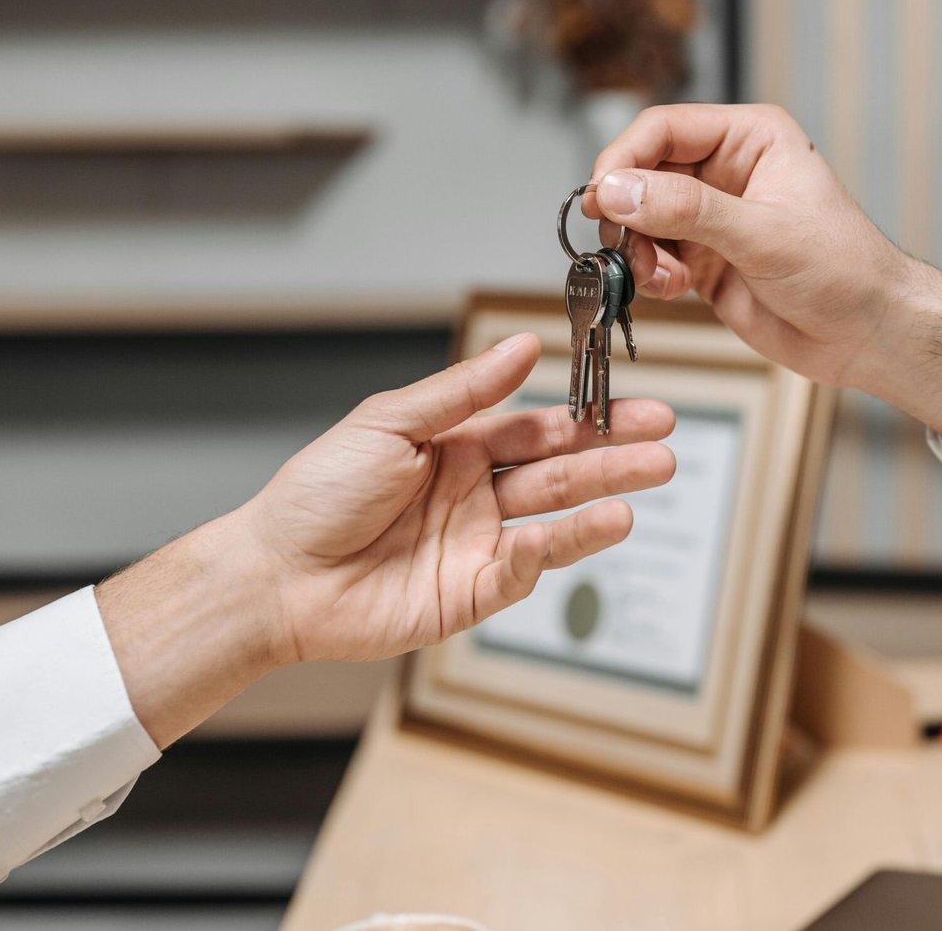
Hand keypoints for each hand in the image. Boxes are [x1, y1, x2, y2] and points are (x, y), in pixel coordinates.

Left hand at [98, 333, 674, 745]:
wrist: (277, 574)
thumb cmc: (317, 493)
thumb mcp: (390, 423)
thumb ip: (463, 392)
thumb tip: (522, 346)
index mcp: (457, 449)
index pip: (538, 430)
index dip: (588, 419)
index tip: (638, 407)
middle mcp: (474, 496)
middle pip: (558, 473)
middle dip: (613, 458)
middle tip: (665, 445)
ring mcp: (475, 546)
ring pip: (553, 521)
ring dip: (601, 503)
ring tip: (647, 483)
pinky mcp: (469, 595)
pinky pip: (523, 571)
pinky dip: (554, 550)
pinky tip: (584, 527)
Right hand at [586, 103, 941, 437]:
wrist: (867, 334)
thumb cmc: (845, 271)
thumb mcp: (763, 233)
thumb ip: (687, 209)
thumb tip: (620, 190)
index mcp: (750, 138)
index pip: (664, 129)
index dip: (624, 158)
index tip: (602, 195)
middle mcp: (725, 171)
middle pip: (643, 173)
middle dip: (629, 212)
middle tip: (623, 244)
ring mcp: (712, 218)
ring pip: (642, 219)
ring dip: (638, 250)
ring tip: (661, 277)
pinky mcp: (703, 260)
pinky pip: (653, 256)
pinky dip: (650, 274)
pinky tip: (673, 288)